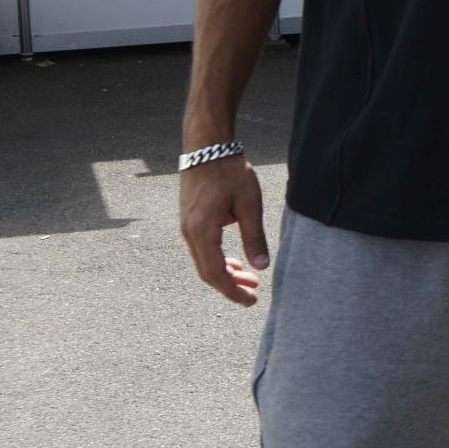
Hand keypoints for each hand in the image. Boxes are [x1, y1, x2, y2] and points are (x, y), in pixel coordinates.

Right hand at [179, 155, 269, 306]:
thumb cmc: (228, 171)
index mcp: (202, 231)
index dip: (232, 291)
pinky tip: (234, 262)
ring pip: (204, 261)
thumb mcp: (249, 204)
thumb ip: (254, 237)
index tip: (250, 300)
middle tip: (253, 294)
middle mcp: (190, 232)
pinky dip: (218, 260)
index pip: (215, 273)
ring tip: (248, 279)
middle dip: (230, 286)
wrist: (207, 147)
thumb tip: (261, 267)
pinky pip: (202, 249)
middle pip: (207, 272)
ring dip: (226, 273)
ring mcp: (187, 227)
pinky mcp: (190, 220)